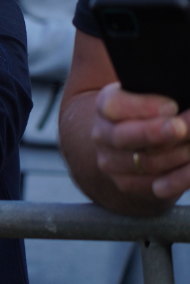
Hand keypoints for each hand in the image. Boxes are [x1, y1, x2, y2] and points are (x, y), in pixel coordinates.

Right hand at [92, 82, 189, 199]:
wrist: (133, 145)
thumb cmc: (149, 114)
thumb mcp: (148, 97)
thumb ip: (158, 98)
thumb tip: (175, 108)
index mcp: (105, 107)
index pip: (113, 106)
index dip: (142, 106)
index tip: (171, 106)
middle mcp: (102, 135)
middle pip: (122, 136)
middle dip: (155, 133)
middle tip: (180, 128)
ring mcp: (111, 162)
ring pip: (146, 163)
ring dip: (178, 155)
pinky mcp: (127, 184)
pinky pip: (157, 185)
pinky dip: (181, 177)